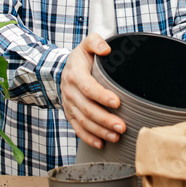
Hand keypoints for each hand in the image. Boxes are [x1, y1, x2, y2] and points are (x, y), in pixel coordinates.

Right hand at [60, 33, 125, 148]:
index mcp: (75, 74)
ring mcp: (69, 105)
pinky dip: (89, 138)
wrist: (63, 69)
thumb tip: (106, 49)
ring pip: (83, 122)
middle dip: (105, 120)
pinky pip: (78, 128)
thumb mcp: (86, 45)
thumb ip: (95, 42)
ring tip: (116, 137)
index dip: (101, 96)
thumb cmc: (81, 58)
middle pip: (87, 109)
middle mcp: (70, 91)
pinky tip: (101, 144)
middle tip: (122, 126)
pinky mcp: (70, 114)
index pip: (88, 87)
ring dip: (100, 131)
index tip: (117, 102)